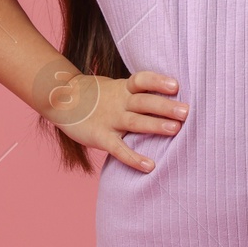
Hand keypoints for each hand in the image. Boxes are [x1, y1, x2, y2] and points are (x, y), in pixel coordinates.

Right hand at [36, 67, 188, 172]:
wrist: (61, 99)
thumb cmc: (97, 95)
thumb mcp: (115, 87)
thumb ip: (137, 92)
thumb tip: (169, 96)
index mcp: (123, 88)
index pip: (141, 80)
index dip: (157, 81)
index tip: (176, 85)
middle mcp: (119, 102)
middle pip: (144, 101)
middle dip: (165, 106)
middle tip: (186, 111)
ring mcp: (109, 120)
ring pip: (135, 122)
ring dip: (155, 125)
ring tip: (176, 129)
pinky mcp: (100, 137)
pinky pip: (118, 148)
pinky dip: (133, 158)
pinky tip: (150, 166)